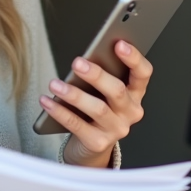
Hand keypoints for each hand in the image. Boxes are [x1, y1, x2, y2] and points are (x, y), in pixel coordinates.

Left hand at [39, 40, 152, 167]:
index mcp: (135, 94)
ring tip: (55, 84)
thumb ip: (102, 76)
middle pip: (117, 91)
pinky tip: (47, 101)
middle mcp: (130, 112)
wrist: (91, 147)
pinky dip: (59, 111)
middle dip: (97, 75)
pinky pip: (76, 125)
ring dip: (74, 94)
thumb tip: (86, 59)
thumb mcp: (104, 92)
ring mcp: (116, 129)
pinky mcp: (98, 142)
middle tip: (77, 63)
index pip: (143, 73)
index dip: (134, 58)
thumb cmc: (97, 111)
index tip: (119, 44)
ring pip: (97, 109)